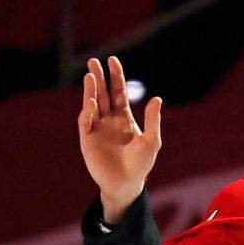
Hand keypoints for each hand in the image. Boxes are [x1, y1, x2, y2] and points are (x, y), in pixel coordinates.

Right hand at [78, 56, 162, 222]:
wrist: (127, 183)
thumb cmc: (141, 164)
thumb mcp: (152, 141)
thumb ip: (153, 120)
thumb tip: (157, 99)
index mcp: (124, 118)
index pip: (119, 92)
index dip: (116, 76)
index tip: (112, 60)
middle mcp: (109, 120)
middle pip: (103, 94)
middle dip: (99, 77)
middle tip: (94, 60)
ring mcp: (97, 128)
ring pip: (92, 104)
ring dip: (91, 90)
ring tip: (90, 74)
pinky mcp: (87, 139)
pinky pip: (86, 121)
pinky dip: (87, 111)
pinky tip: (91, 102)